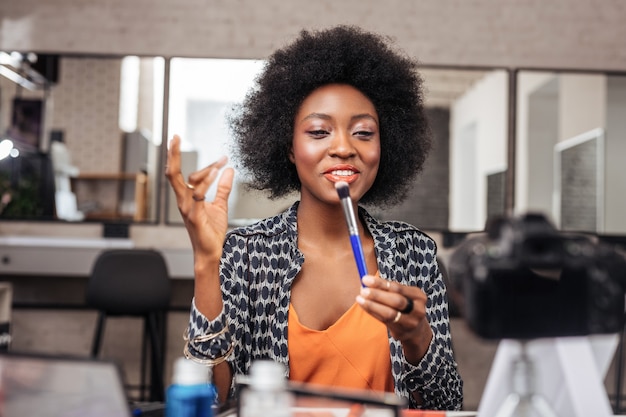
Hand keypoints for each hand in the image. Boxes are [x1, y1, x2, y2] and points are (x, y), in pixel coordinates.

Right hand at [165, 135, 233, 262]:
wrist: (211, 252)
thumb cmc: (212, 231)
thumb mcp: (221, 205)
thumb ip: (224, 188)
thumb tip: (229, 170)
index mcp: (186, 197)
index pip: (182, 174)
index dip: (191, 161)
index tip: (210, 153)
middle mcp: (183, 201)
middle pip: (172, 174)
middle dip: (172, 154)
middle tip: (174, 136)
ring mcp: (187, 208)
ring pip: (186, 182)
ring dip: (205, 169)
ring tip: (221, 162)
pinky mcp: (195, 216)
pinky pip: (198, 196)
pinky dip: (206, 183)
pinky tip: (217, 174)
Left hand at [356, 274, 432, 363]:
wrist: (415, 329)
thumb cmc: (404, 306)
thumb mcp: (402, 295)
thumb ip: (387, 288)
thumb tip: (366, 281)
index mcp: (419, 296)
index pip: (398, 287)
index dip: (380, 283)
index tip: (366, 279)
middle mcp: (418, 309)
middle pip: (396, 301)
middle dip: (377, 295)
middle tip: (363, 290)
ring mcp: (411, 322)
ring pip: (389, 313)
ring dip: (372, 305)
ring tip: (359, 298)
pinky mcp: (401, 331)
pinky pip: (384, 320)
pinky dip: (372, 312)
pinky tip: (364, 306)